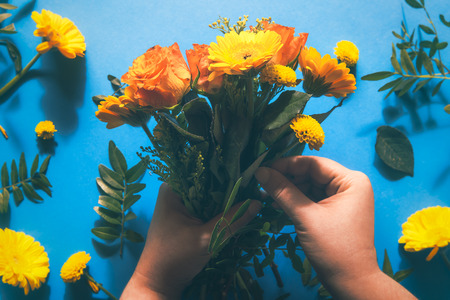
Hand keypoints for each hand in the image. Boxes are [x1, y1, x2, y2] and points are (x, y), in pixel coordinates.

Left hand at [121, 183, 260, 299]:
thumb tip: (259, 202)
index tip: (250, 173)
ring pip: (210, 198)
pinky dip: (221, 212)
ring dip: (228, 201)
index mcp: (173, 189)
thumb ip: (232, 219)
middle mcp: (177, 193)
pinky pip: (208, 210)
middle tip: (255, 187)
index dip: (227, 171)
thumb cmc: (175, 257)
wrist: (159, 283)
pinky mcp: (187, 219)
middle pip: (209, 185)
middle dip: (230, 188)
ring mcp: (181, 207)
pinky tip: (239, 211)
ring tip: (252, 196)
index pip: (204, 171)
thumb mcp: (207, 237)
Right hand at [255, 156, 415, 298]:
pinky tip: (278, 203)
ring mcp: (343, 198)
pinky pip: (312, 198)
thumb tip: (260, 171)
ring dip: (289, 190)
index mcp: (351, 181)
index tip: (264, 168)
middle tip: (262, 183)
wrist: (350, 281)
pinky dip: (296, 200)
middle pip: (311, 173)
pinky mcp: (335, 210)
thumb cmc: (334, 248)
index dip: (287, 164)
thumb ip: (282, 191)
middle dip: (286, 179)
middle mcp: (349, 185)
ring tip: (267, 195)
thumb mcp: (305, 216)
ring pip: (309, 185)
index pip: (313, 163)